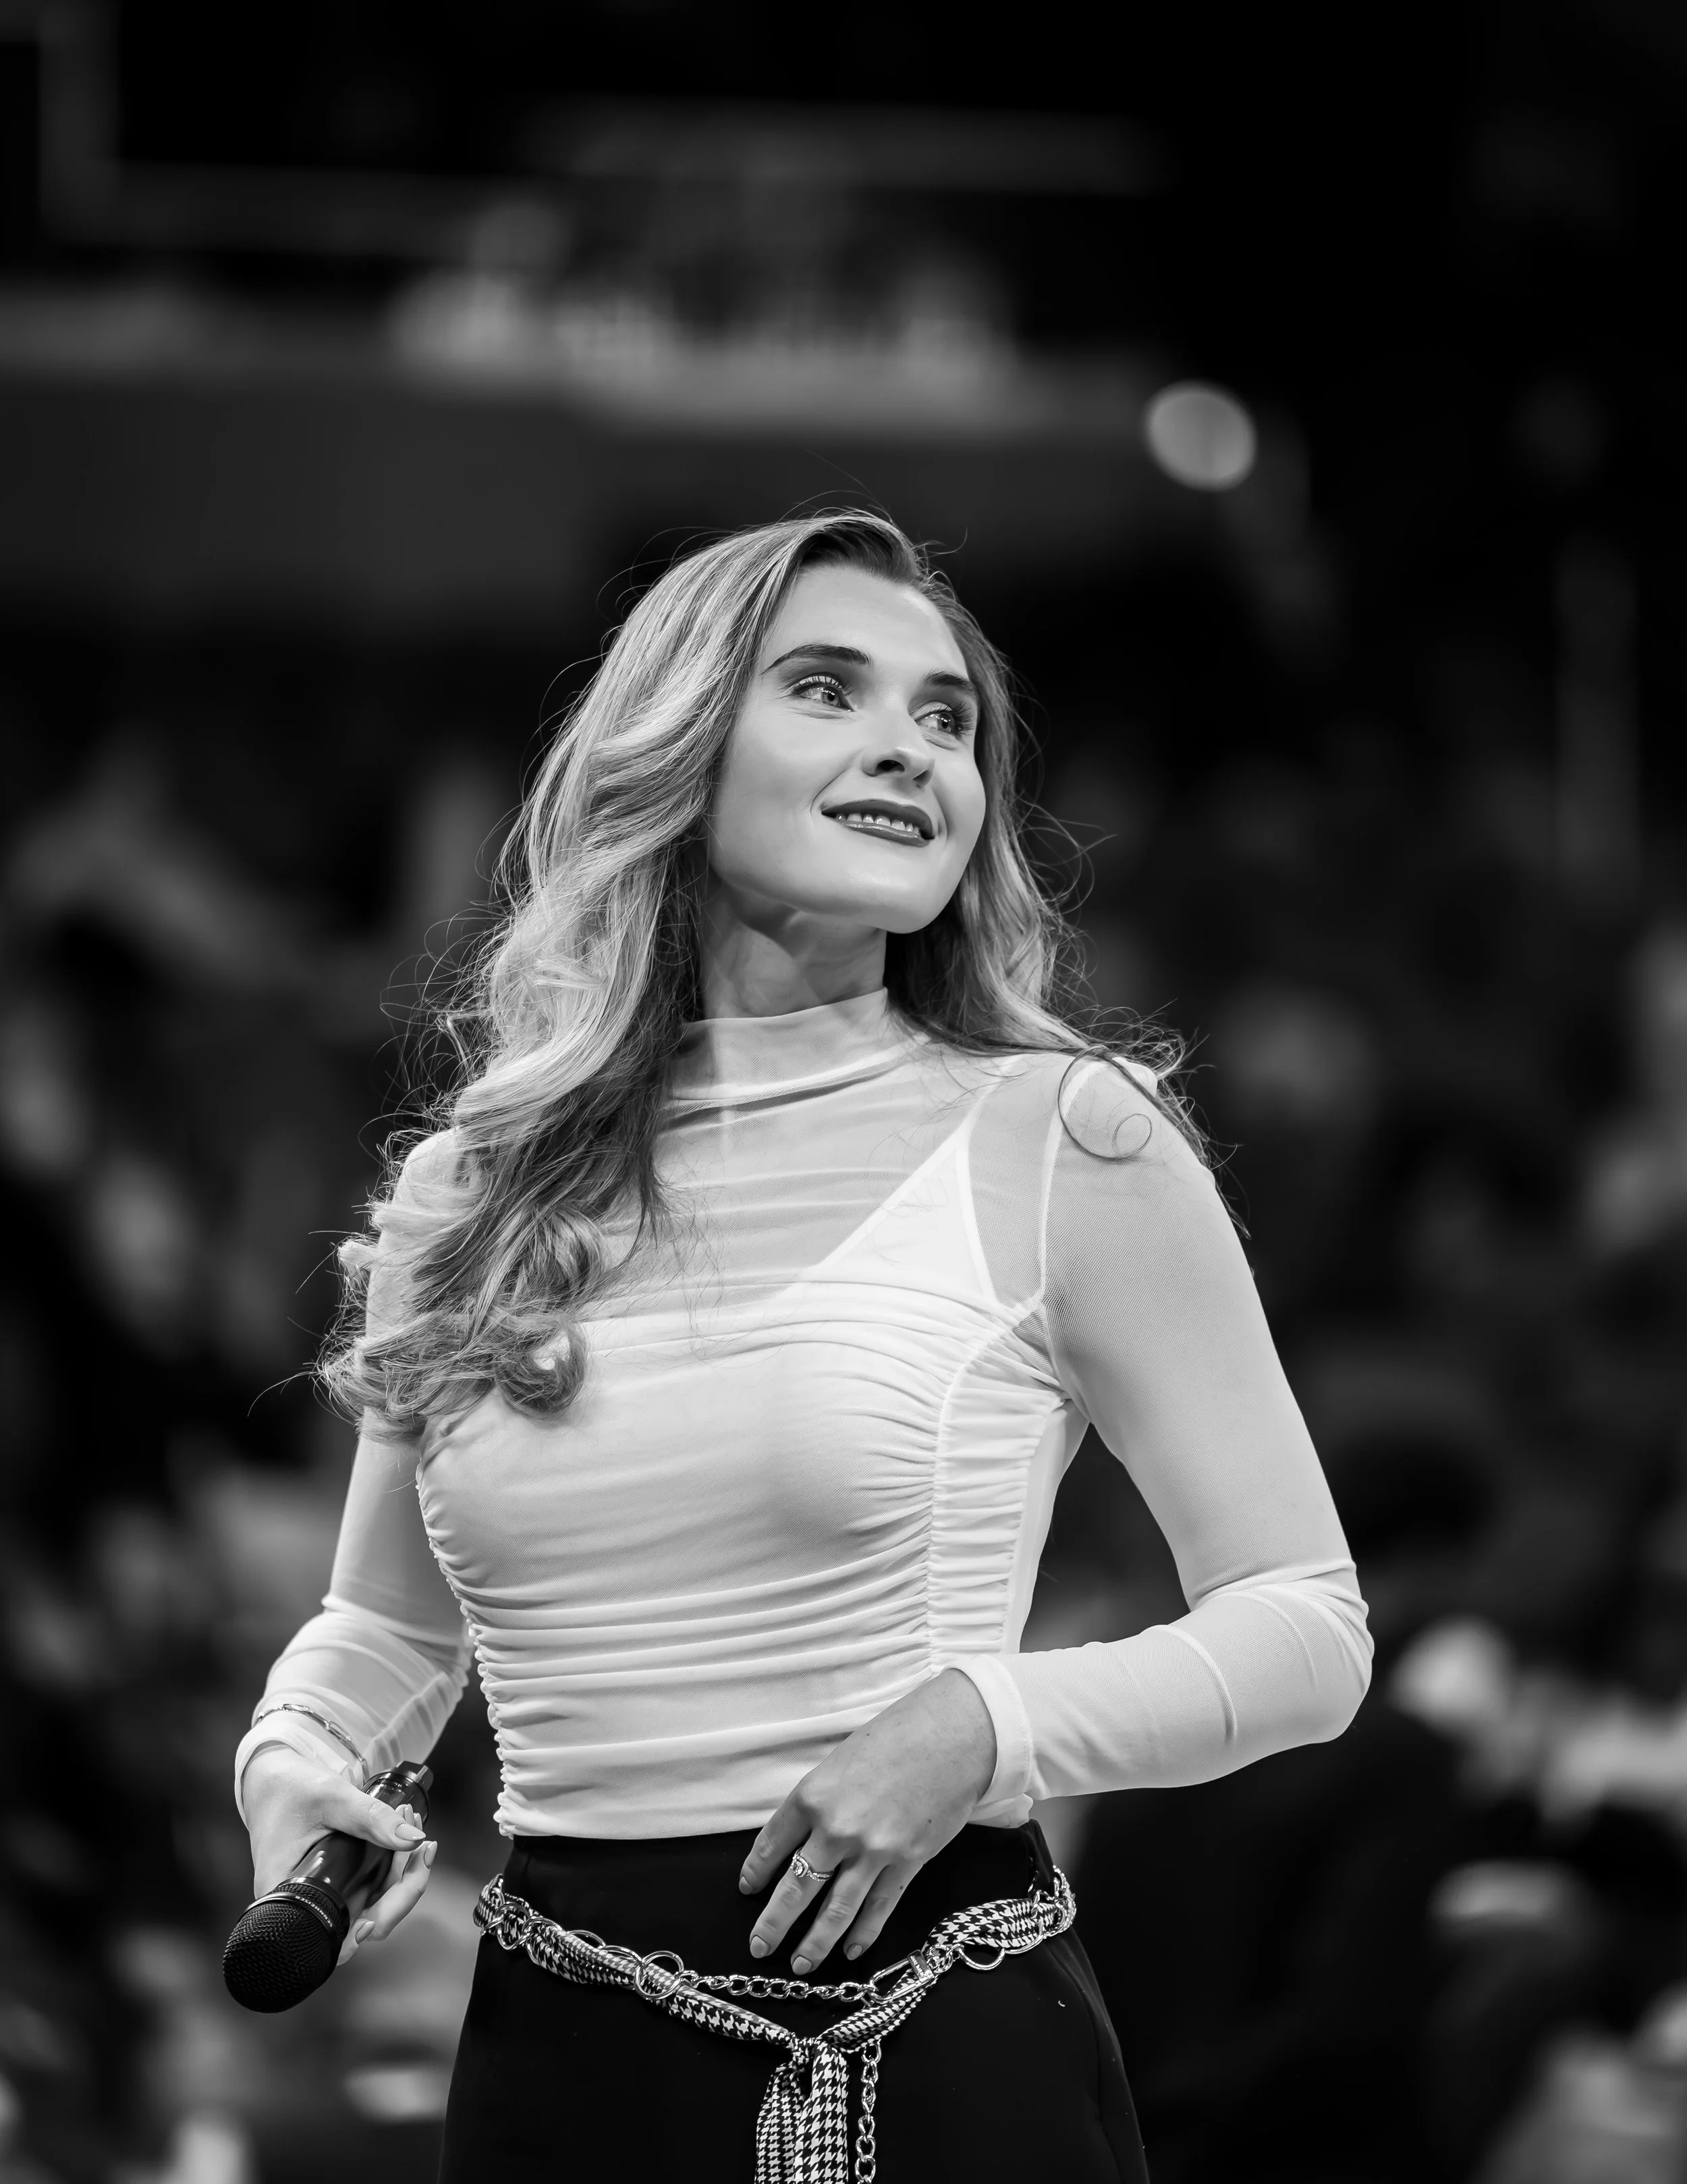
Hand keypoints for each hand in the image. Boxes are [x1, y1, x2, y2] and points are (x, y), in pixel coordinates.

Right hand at [241, 1746, 436, 1965]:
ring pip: (377, 1901)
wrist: (275, 1779)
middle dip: (404, 1886)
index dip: (364, 1932)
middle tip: (423, 1844)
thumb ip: (371, 1817)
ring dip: (404, 1869)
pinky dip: (396, 1861)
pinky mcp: (342, 1879)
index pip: (333, 1936)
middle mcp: (309, 1903)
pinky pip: (375, 1884)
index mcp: (289, 1895)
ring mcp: (329, 1892)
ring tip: (411, 1820)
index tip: (383, 1912)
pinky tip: (405, 1828)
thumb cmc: (289, 1789)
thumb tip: (415, 1840)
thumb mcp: (331, 1797)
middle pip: (368, 1920)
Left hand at [739, 1668, 995, 1976]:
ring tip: (800, 1965)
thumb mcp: (839, 1763)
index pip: (770, 1846)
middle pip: (796, 1888)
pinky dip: (863, 1934)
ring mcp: (873, 1851)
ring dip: (814, 1943)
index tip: (748, 1889)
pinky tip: (850, 1952)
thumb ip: (817, 1804)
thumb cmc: (893, 1740)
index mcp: (812, 1797)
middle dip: (774, 1924)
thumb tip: (799, 1841)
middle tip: (759, 1947)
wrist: (951, 1736)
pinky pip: (878, 1908)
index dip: (755, 1873)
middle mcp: (837, 1829)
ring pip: (835, 1910)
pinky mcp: (906, 1863)